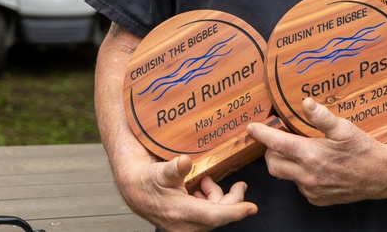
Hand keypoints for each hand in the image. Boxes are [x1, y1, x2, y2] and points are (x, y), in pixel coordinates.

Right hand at [117, 154, 257, 231]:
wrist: (135, 191)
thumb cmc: (147, 181)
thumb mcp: (160, 171)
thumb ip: (174, 168)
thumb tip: (184, 162)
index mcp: (180, 211)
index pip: (213, 216)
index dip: (234, 211)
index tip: (251, 208)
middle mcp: (185, 224)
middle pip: (219, 215)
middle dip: (232, 200)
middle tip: (239, 185)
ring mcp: (186, 226)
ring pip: (215, 215)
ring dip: (218, 198)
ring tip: (208, 182)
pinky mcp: (188, 223)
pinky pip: (207, 216)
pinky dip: (210, 202)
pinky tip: (202, 190)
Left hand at [247, 98, 386, 205]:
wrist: (380, 175)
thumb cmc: (363, 149)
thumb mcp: (345, 128)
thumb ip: (322, 117)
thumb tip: (305, 102)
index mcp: (312, 155)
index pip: (277, 144)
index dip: (262, 134)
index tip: (252, 128)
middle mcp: (308, 176)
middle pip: (273, 164)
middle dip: (271, 151)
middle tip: (280, 138)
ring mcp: (311, 190)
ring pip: (286, 176)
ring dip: (286, 163)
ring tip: (299, 150)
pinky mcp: (316, 199)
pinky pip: (299, 186)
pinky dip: (299, 175)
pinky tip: (313, 166)